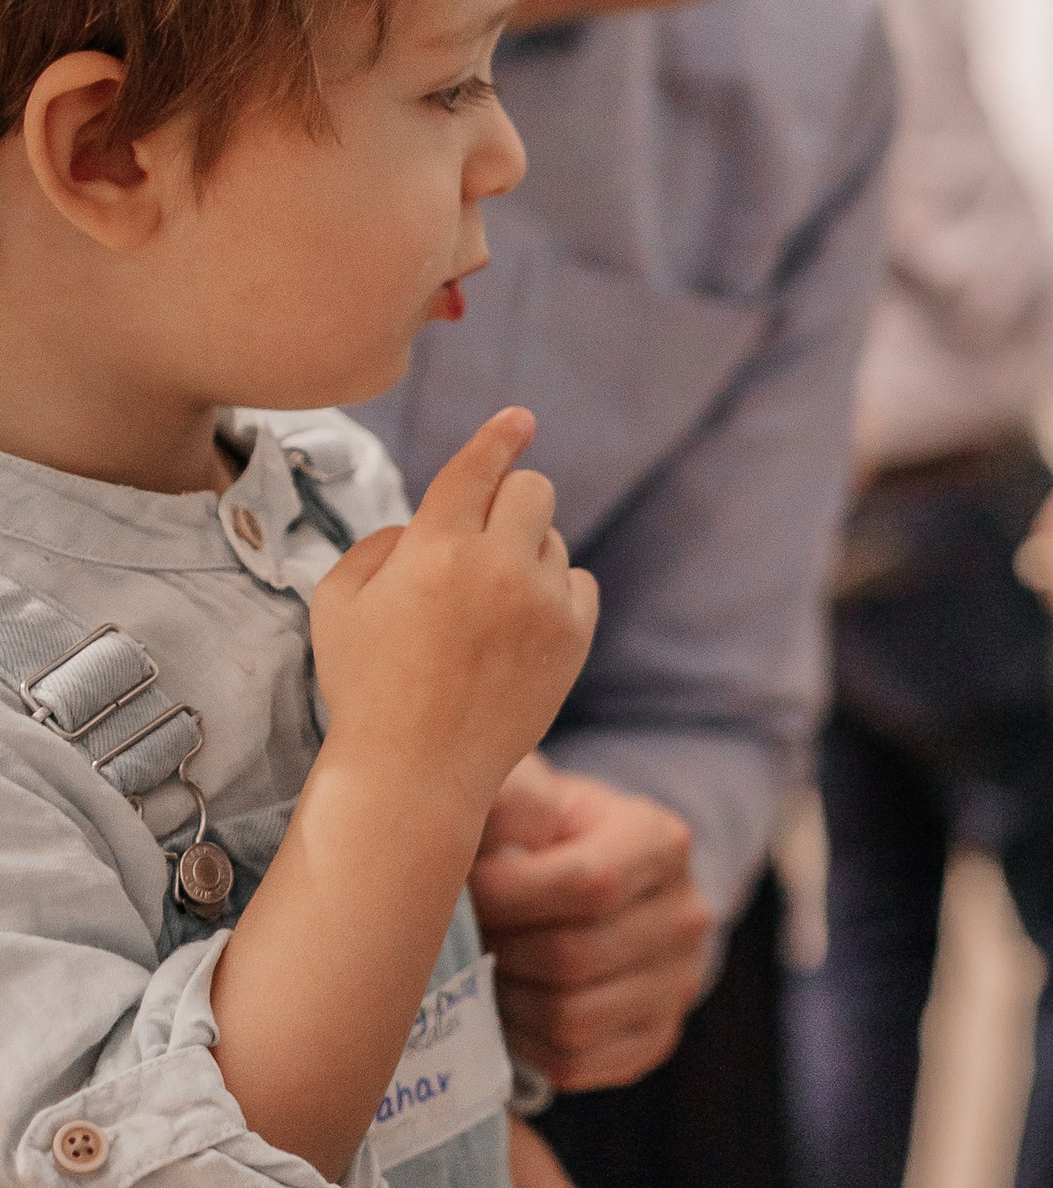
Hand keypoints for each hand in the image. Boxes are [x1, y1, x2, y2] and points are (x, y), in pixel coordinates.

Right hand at [309, 409, 597, 825]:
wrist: (416, 769)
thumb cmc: (366, 684)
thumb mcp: (338, 602)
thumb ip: (379, 544)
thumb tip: (424, 524)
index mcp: (434, 545)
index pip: (477, 467)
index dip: (500, 436)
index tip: (521, 418)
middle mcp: (497, 565)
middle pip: (532, 489)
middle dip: (510, 498)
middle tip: (487, 533)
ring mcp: (542, 603)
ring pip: (555, 540)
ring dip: (526, 553)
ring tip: (485, 607)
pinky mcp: (573, 639)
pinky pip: (579, 585)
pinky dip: (555, 593)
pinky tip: (519, 625)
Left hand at [472, 756, 713, 1092]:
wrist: (583, 885)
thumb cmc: (540, 834)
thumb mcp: (532, 795)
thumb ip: (512, 802)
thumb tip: (492, 853)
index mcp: (662, 842)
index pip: (592, 883)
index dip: (511, 893)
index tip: (466, 885)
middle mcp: (687, 916)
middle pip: (575, 957)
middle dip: (501, 950)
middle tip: (466, 934)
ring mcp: (678, 986)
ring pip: (572, 1019)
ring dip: (506, 1001)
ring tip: (480, 970)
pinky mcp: (656, 1040)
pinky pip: (577, 1064)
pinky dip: (524, 1045)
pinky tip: (504, 1009)